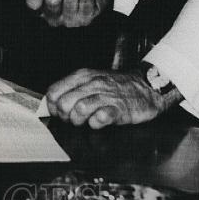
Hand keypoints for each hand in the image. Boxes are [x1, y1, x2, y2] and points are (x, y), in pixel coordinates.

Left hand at [46, 68, 180, 128]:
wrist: (146, 86)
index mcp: (82, 76)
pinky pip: (101, 117)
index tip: (59, 113)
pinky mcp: (120, 109)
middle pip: (64, 103)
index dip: (52, 107)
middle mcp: (92, 84)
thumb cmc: (116, 87)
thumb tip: (53, 104)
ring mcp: (106, 96)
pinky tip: (99, 122)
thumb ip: (73, 89)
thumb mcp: (91, 81)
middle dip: (65, 116)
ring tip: (85, 121)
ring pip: (80, 108)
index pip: (54, 92)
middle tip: (73, 120)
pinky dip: (96, 123)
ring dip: (78, 121)